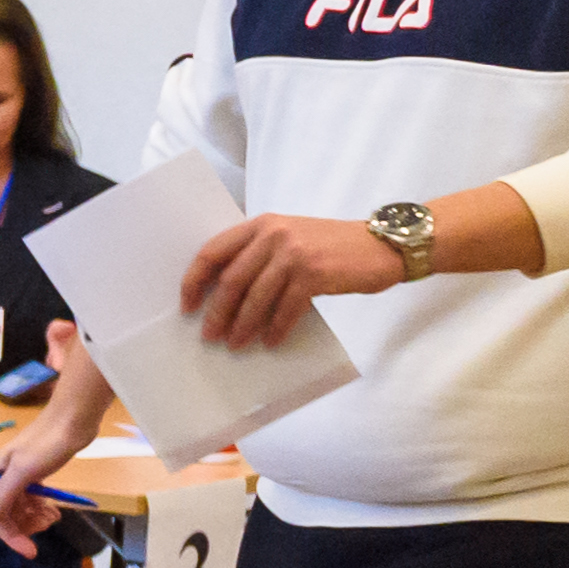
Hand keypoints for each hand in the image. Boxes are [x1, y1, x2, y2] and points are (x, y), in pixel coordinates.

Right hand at [0, 322, 105, 548]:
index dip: (10, 534)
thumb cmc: (47, 442)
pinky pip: (33, 499)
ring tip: (53, 517)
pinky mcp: (35, 474)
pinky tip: (54, 510)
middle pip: (7, 513)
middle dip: (25, 525)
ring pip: (20, 507)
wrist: (73, 420)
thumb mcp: (24, 471)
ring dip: (34, 517)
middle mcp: (3, 477)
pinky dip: (42, 507)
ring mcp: (20, 476)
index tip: (29, 550)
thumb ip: (3, 494)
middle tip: (47, 527)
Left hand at [181, 212, 406, 348]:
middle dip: (217, 311)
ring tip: (235, 344)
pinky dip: (276, 328)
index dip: (194, 280)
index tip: (186, 305)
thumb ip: (259, 254)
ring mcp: (294, 253)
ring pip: (256, 297)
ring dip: (243, 325)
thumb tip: (225, 294)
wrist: (382, 245)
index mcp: (261, 224)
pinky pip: (286, 308)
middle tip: (209, 335)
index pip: (212, 251)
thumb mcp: (290, 237)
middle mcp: (274, 234)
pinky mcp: (315, 273)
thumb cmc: (332, 247)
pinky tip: (270, 342)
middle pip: (231, 279)